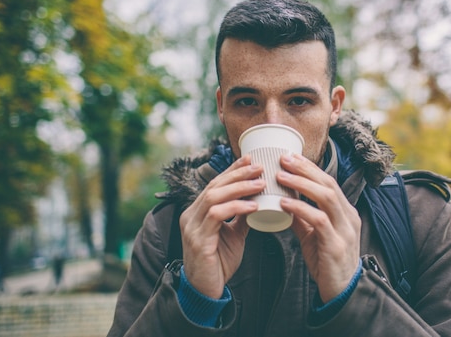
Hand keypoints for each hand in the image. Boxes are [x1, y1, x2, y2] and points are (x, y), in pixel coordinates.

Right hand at [179, 155, 262, 298]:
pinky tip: (252, 205)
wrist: (206, 291)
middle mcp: (191, 215)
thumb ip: (241, 217)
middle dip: (238, 173)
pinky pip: (217, 216)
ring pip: (214, 196)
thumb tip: (257, 200)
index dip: (232, 170)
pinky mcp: (198, 240)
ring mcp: (192, 227)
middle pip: (214, 185)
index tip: (250, 159)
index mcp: (197, 212)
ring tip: (260, 183)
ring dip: (239, 187)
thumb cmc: (218, 263)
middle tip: (259, 166)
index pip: (215, 184)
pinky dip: (236, 207)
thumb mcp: (233, 235)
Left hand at [277, 154, 361, 302]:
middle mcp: (349, 217)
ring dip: (302, 184)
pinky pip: (319, 220)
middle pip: (328, 184)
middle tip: (283, 158)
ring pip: (327, 197)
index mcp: (345, 212)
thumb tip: (283, 201)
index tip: (290, 156)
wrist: (342, 292)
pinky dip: (301, 208)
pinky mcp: (336, 245)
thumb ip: (302, 218)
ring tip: (280, 175)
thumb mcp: (314, 236)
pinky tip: (284, 202)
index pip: (328, 182)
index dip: (309, 167)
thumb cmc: (328, 262)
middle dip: (305, 169)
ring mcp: (345, 230)